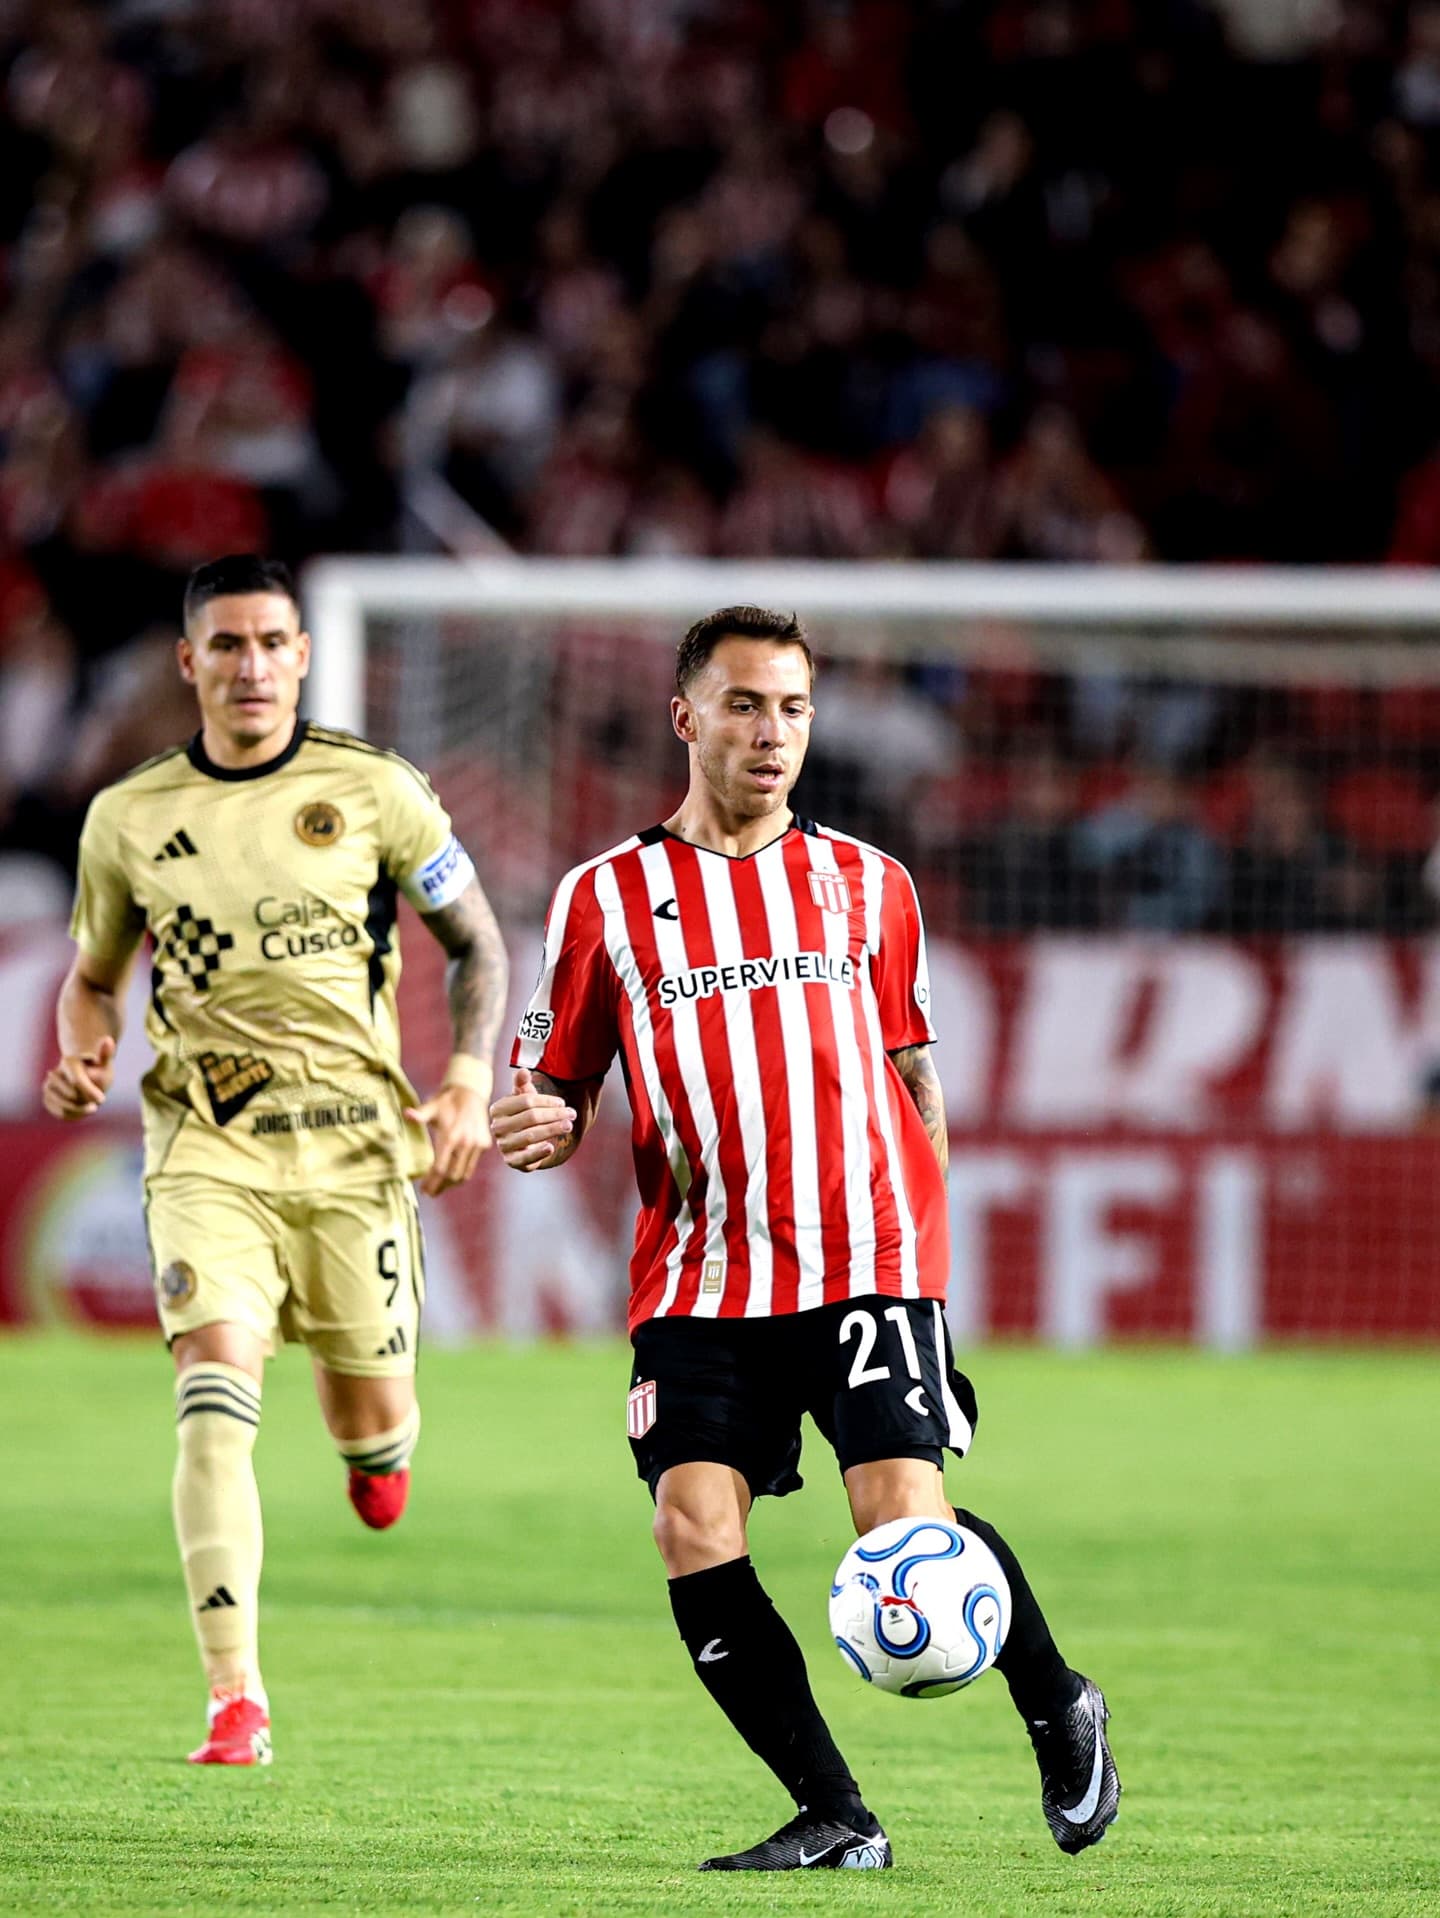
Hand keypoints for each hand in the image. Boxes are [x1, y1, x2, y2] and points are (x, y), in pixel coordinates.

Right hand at [42, 1036, 116, 1120]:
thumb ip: (106, 1055)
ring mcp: (48, 1087)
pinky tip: (82, 1111)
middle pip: (72, 1096)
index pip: (77, 1081)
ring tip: (90, 1107)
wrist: (82, 1075)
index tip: (102, 1100)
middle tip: (96, 1102)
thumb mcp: (104, 1063)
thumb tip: (108, 1039)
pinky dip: (73, 1115)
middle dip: (86, 1101)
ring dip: (80, 1110)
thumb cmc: (96, 1070)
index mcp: (68, 1063)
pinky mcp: (47, 1098)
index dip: (90, 1092)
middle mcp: (54, 1074)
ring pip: (64, 1106)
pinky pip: (60, 1112)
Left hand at [405, 1080, 492, 1196]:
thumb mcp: (432, 1106)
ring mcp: (477, 1145)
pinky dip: (461, 1173)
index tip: (424, 1189)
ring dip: (451, 1183)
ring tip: (440, 1187)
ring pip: (464, 1174)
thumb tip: (406, 1114)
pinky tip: (452, 1175)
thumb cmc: (447, 1100)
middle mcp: (466, 1143)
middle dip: (440, 1187)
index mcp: (451, 1136)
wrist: (471, 1091)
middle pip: (452, 1175)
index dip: (432, 1182)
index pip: (440, 1168)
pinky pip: (472, 1165)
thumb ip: (420, 1114)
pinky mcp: (484, 1145)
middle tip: (429, 1192)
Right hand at [488, 1066, 575, 1171]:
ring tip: (568, 1125)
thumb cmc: (524, 1115)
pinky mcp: (511, 1161)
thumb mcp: (523, 1098)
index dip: (547, 1101)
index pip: (526, 1101)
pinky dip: (539, 1153)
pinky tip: (551, 1148)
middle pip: (531, 1117)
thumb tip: (524, 1070)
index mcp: (498, 1108)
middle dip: (554, 1114)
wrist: (522, 1142)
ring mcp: (503, 1145)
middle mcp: (497, 1127)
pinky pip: (525, 1158)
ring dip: (552, 1130)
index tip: (562, 1103)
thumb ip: (522, 1084)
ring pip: (531, 1136)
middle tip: (572, 1114)